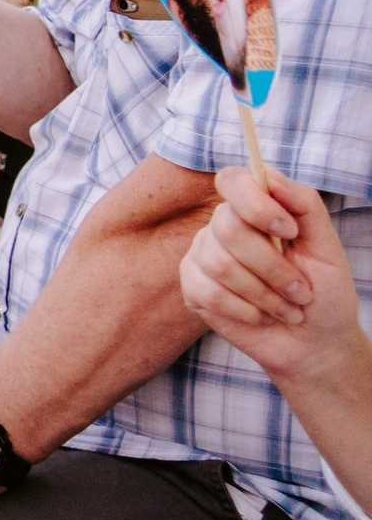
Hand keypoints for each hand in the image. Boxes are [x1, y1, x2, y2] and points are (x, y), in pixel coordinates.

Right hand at [181, 167, 368, 383]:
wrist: (314, 343)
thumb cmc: (324, 293)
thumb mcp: (328, 247)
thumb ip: (305, 205)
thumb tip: (270, 176)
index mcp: (254, 210)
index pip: (232, 180)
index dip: (255, 204)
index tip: (289, 231)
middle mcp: (223, 227)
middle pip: (228, 227)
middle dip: (271, 266)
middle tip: (300, 290)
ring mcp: (202, 256)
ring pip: (219, 263)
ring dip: (264, 294)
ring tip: (285, 308)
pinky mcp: (192, 288)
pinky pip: (209, 292)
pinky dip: (245, 311)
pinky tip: (261, 317)